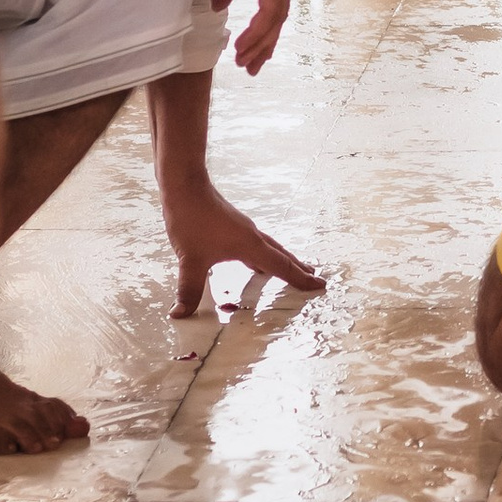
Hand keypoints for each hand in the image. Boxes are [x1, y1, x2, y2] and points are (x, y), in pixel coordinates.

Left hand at [164, 180, 325, 319]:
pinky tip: (256, 262)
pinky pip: (258, 245)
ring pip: (271, 249)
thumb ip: (189, 289)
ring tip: (294, 270)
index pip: (281, 266)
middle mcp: (252, 237)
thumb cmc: (192, 220)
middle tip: (316, 279)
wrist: (185, 187)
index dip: (300, 279)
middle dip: (299, 269)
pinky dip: (265, 256)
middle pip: (282, 255)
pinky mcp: (233, 226)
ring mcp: (243, 230)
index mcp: (250, 245)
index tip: (321, 286)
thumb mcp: (190, 259)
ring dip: (284, 261)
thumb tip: (180, 314)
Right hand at [201, 0, 293, 69]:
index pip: (272, 7)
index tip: (249, 51)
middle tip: (252, 67)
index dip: (262, 31)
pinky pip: (272, 9)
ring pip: (277, 17)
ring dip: (261, 42)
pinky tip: (247, 44)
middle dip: (265, 44)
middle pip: (278, 17)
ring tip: (246, 61)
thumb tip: (222, 8)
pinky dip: (260, 30)